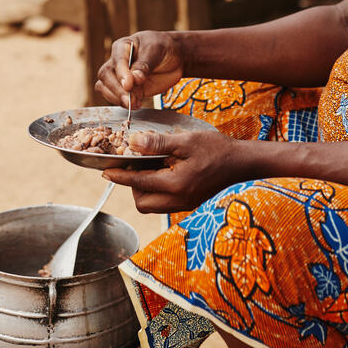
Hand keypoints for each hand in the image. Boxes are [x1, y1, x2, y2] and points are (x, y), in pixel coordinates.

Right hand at [94, 31, 184, 109]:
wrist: (174, 57)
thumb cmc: (163, 48)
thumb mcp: (156, 50)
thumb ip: (145, 65)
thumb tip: (135, 79)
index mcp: (122, 47)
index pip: (117, 61)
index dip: (121, 74)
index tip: (128, 85)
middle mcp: (117, 61)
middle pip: (106, 76)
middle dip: (117, 90)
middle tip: (130, 100)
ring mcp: (120, 76)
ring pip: (106, 88)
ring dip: (118, 99)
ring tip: (135, 103)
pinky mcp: (127, 89)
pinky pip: (117, 98)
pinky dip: (124, 104)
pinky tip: (136, 104)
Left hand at [102, 129, 244, 213]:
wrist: (241, 163)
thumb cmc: (216, 148)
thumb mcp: (186, 141)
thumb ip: (157, 143)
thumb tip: (132, 143)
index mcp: (176, 184)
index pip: (139, 183)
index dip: (120, 176)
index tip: (106, 171)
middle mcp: (178, 200)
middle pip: (142, 203)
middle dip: (133, 186)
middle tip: (137, 164)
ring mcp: (184, 204)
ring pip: (152, 206)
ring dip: (144, 189)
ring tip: (151, 166)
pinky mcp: (188, 203)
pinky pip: (163, 204)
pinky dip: (156, 191)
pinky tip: (162, 172)